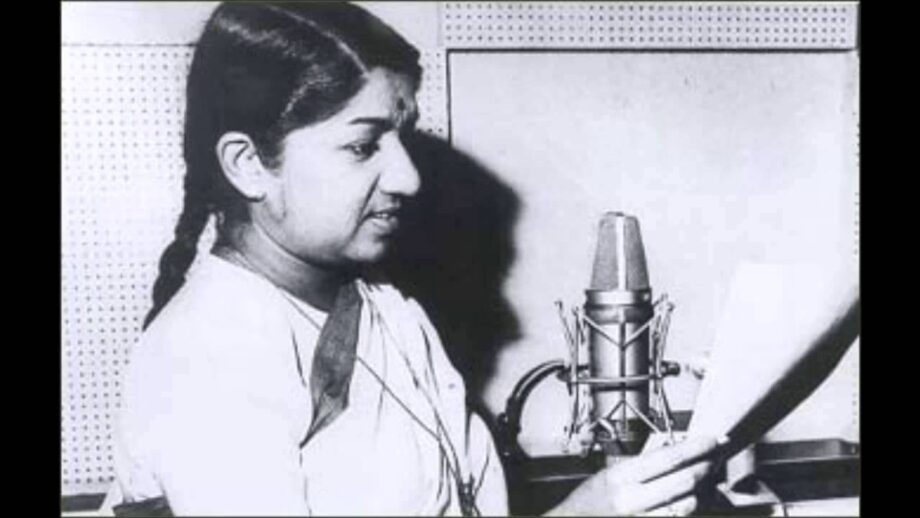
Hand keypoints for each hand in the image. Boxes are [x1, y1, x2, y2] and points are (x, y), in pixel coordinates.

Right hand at [548, 436, 720, 515]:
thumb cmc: (588, 504)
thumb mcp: (609, 476)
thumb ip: (639, 467)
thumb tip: (674, 453)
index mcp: (620, 477)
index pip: (668, 457)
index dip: (696, 447)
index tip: (713, 440)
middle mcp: (631, 500)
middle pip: (684, 480)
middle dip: (706, 467)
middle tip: (716, 458)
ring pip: (687, 504)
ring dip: (701, 492)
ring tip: (704, 482)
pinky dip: (688, 508)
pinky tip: (688, 501)